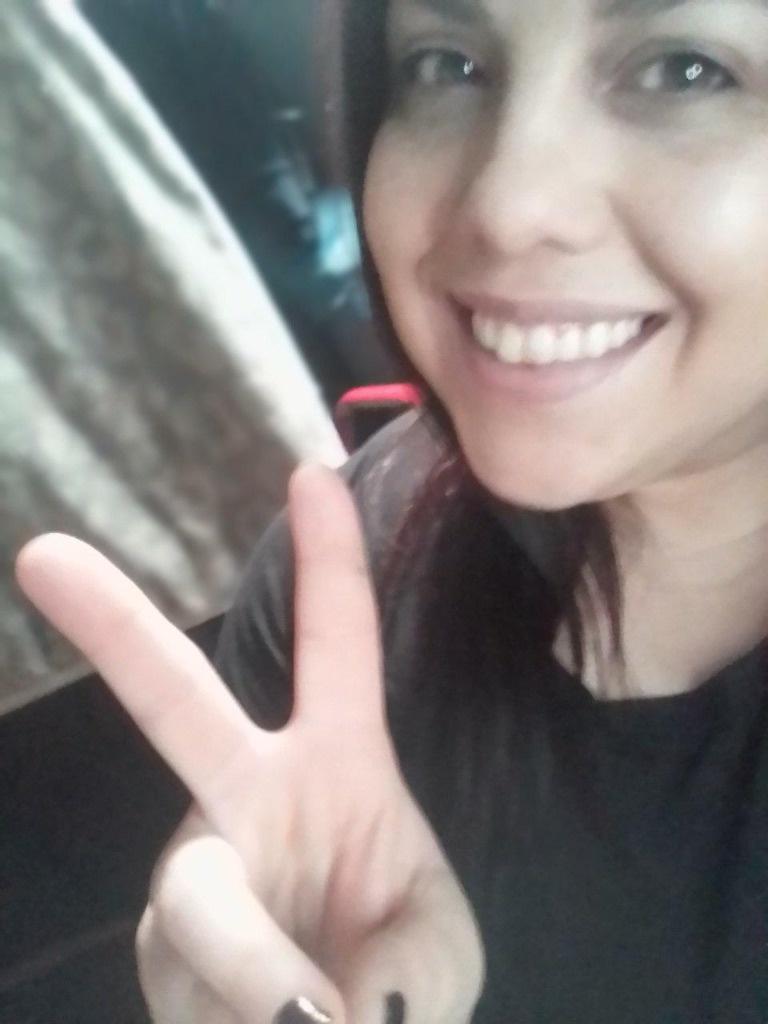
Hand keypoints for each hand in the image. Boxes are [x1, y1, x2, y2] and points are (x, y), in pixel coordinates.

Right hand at [16, 465, 484, 1023]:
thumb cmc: (397, 970)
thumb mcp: (435, 956)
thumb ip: (406, 967)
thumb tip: (311, 1012)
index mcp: (338, 765)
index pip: (336, 644)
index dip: (329, 559)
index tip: (313, 471)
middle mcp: (249, 795)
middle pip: (178, 701)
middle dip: (118, 628)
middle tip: (45, 556)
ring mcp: (196, 870)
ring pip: (198, 896)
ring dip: (256, 969)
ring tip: (314, 1017)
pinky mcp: (162, 953)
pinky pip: (194, 983)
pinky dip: (245, 1016)